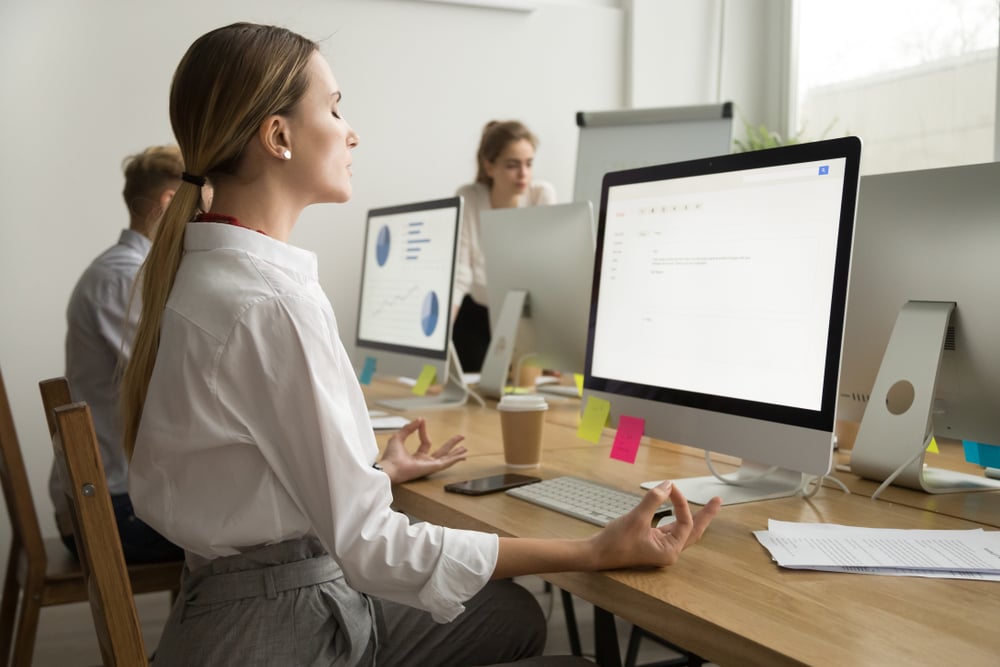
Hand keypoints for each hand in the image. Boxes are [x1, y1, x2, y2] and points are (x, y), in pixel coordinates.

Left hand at [377, 418, 467, 483]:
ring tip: (466, 449)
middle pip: (442, 452)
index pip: (426, 442)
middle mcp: (425, 462)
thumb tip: (420, 419)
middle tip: (461, 437)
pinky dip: (455, 459)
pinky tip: (463, 456)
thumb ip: (409, 428)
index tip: (422, 420)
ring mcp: (429, 466)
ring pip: (446, 458)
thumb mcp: (399, 437)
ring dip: (456, 453)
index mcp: (417, 456)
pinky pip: (446, 463)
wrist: (389, 468)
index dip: (424, 431)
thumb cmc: (391, 456)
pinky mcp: (432, 468)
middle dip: (451, 445)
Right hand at [589, 481, 721, 569]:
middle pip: (693, 530)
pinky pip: (670, 528)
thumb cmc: (615, 542)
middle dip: (705, 515)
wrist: (596, 553)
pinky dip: (675, 516)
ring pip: (683, 529)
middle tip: (717, 501)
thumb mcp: (636, 518)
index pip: (684, 522)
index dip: (680, 502)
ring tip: (707, 506)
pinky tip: (678, 509)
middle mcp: (668, 551)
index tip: (669, 487)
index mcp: (669, 550)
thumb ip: (653, 500)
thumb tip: (667, 486)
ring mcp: (660, 547)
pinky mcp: (652, 542)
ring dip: (692, 515)